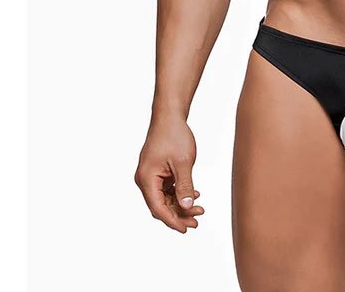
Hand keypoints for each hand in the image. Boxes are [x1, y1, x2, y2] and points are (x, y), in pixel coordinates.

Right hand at [134, 114, 205, 232]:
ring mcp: (150, 176)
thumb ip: (185, 186)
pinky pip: (166, 189)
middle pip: (160, 206)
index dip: (172, 221)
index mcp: (146, 179)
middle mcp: (144, 180)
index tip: (186, 229)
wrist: (169, 116)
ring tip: (199, 209)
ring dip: (181, 204)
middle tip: (197, 221)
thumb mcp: (184, 162)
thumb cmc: (174, 135)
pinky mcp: (156, 172)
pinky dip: (179, 193)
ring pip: (164, 198)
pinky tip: (194, 194)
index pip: (158, 208)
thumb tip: (187, 207)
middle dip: (179, 214)